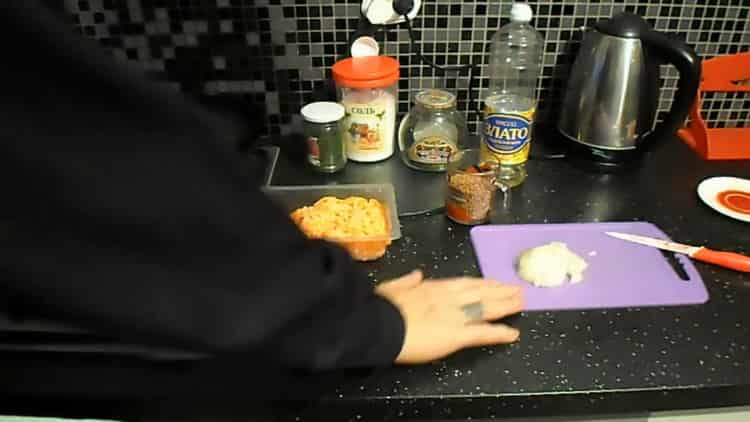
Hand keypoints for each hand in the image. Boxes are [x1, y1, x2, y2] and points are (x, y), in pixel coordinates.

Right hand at [376, 270, 523, 364]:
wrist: (379, 324)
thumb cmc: (380, 307)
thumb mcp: (390, 287)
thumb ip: (406, 281)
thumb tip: (416, 275)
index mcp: (431, 287)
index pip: (463, 283)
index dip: (481, 283)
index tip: (493, 281)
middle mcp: (448, 298)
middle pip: (480, 293)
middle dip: (500, 291)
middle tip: (517, 288)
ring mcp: (455, 316)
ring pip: (487, 308)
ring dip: (506, 305)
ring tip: (522, 303)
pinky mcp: (457, 335)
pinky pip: (483, 334)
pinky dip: (499, 333)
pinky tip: (513, 334)